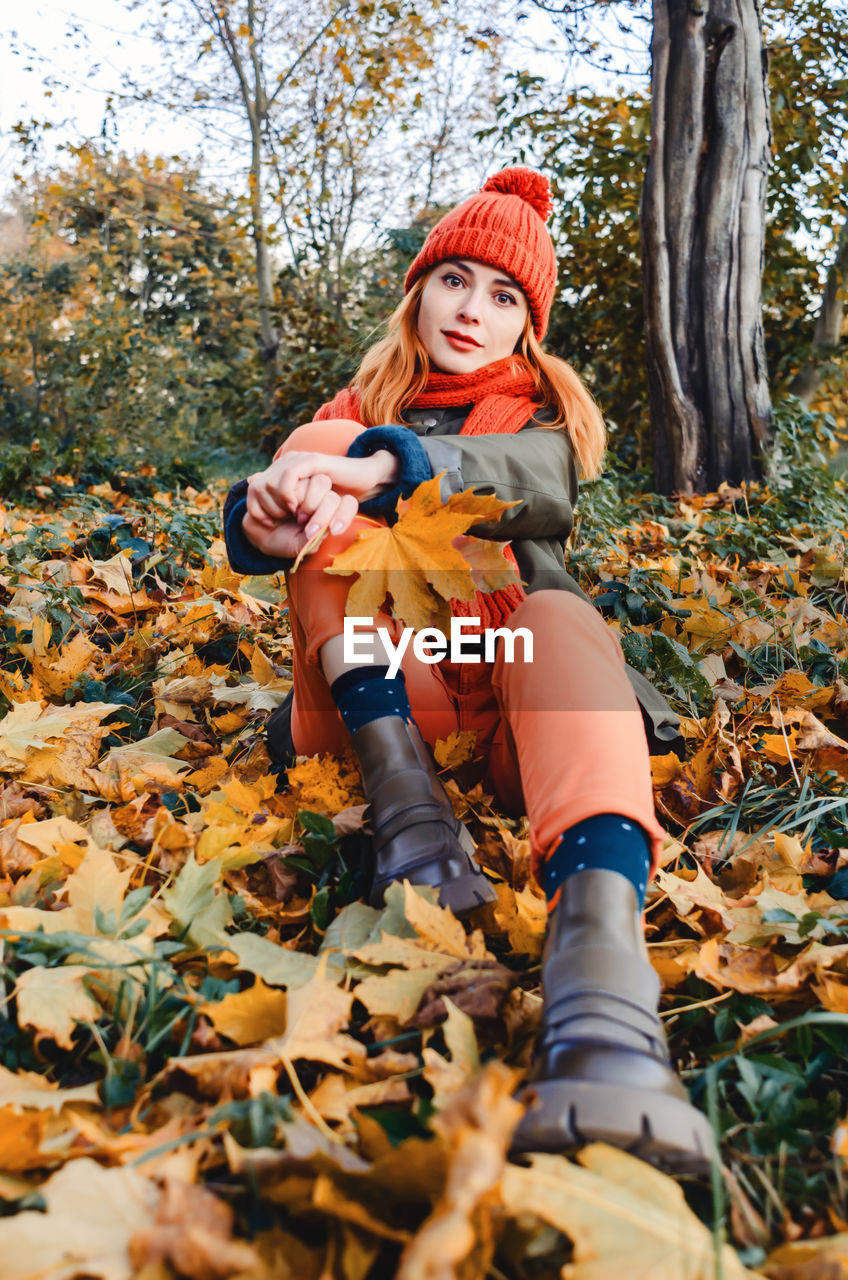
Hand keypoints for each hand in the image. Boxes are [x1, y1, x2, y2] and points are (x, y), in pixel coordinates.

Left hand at [246, 448, 398, 530]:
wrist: (361, 478)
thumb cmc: (336, 492)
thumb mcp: (305, 502)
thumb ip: (282, 496)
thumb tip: (253, 481)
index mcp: (282, 471)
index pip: (253, 489)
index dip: (255, 508)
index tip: (268, 524)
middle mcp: (287, 463)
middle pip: (258, 488)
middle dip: (268, 510)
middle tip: (284, 521)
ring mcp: (298, 460)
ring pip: (270, 485)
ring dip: (279, 506)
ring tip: (293, 517)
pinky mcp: (312, 461)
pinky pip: (289, 476)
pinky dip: (287, 494)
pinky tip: (296, 507)